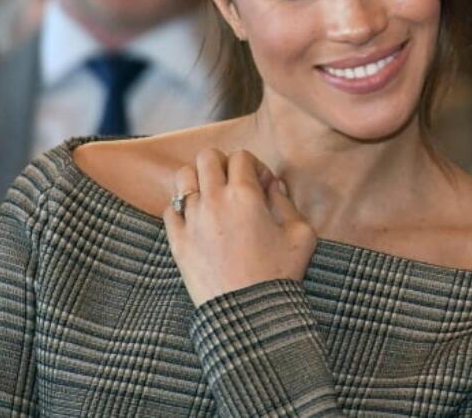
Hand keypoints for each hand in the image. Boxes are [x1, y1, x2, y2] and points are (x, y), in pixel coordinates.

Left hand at [164, 148, 316, 306]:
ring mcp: (191, 221)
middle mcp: (214, 201)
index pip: (241, 156)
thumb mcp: (301, 234)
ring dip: (198, 180)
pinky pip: (170, 209)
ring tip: (212, 198)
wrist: (248, 315)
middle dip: (223, 164)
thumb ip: (287, 202)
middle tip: (235, 185)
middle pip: (207, 157)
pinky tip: (197, 221)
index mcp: (245, 195)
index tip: (263, 187)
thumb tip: (273, 186)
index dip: (255, 166)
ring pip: (183, 177)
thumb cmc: (280, 275)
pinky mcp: (177, 242)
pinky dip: (182, 208)